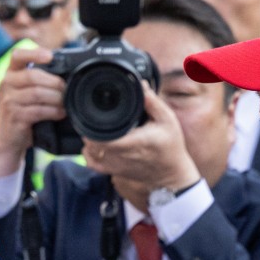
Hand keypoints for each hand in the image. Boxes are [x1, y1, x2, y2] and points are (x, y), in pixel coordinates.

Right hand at [0, 46, 65, 178]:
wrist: (8, 138)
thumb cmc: (22, 112)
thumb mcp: (24, 92)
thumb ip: (37, 81)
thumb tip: (65, 74)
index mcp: (10, 74)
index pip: (17, 56)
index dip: (34, 53)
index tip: (50, 56)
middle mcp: (6, 84)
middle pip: (33, 76)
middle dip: (54, 82)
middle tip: (66, 89)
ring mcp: (9, 101)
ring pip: (37, 93)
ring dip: (56, 98)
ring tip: (65, 102)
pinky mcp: (15, 116)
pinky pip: (38, 110)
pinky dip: (53, 111)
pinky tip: (60, 113)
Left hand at [82, 86, 200, 212]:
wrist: (171, 174)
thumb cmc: (170, 146)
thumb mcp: (167, 120)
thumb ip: (152, 102)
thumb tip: (140, 85)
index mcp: (134, 142)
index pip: (103, 138)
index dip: (93, 127)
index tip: (94, 115)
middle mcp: (121, 156)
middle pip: (92, 143)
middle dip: (89, 129)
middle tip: (95, 118)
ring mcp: (115, 166)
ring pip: (89, 153)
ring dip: (88, 140)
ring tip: (96, 129)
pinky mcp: (114, 172)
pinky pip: (92, 164)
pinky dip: (88, 154)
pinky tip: (93, 145)